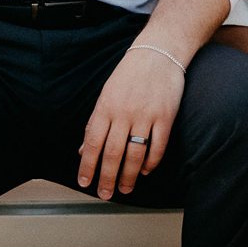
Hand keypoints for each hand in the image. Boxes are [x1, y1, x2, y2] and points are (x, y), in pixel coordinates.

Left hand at [78, 46, 186, 198]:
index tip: (85, 183)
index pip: (92, 143)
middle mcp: (124, 113)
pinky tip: (144, 170)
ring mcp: (146, 115)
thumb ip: (95, 122)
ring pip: (135, 154)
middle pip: (113, 153)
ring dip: (129, 176)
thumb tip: (82, 149)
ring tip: (125, 189)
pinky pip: (158, 146)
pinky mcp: (165, 116)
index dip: (87, 166)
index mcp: (106, 107)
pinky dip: (151, 162)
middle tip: (105, 194)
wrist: (158, 52)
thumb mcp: (106, 94)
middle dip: (107, 178)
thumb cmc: (129, 74)